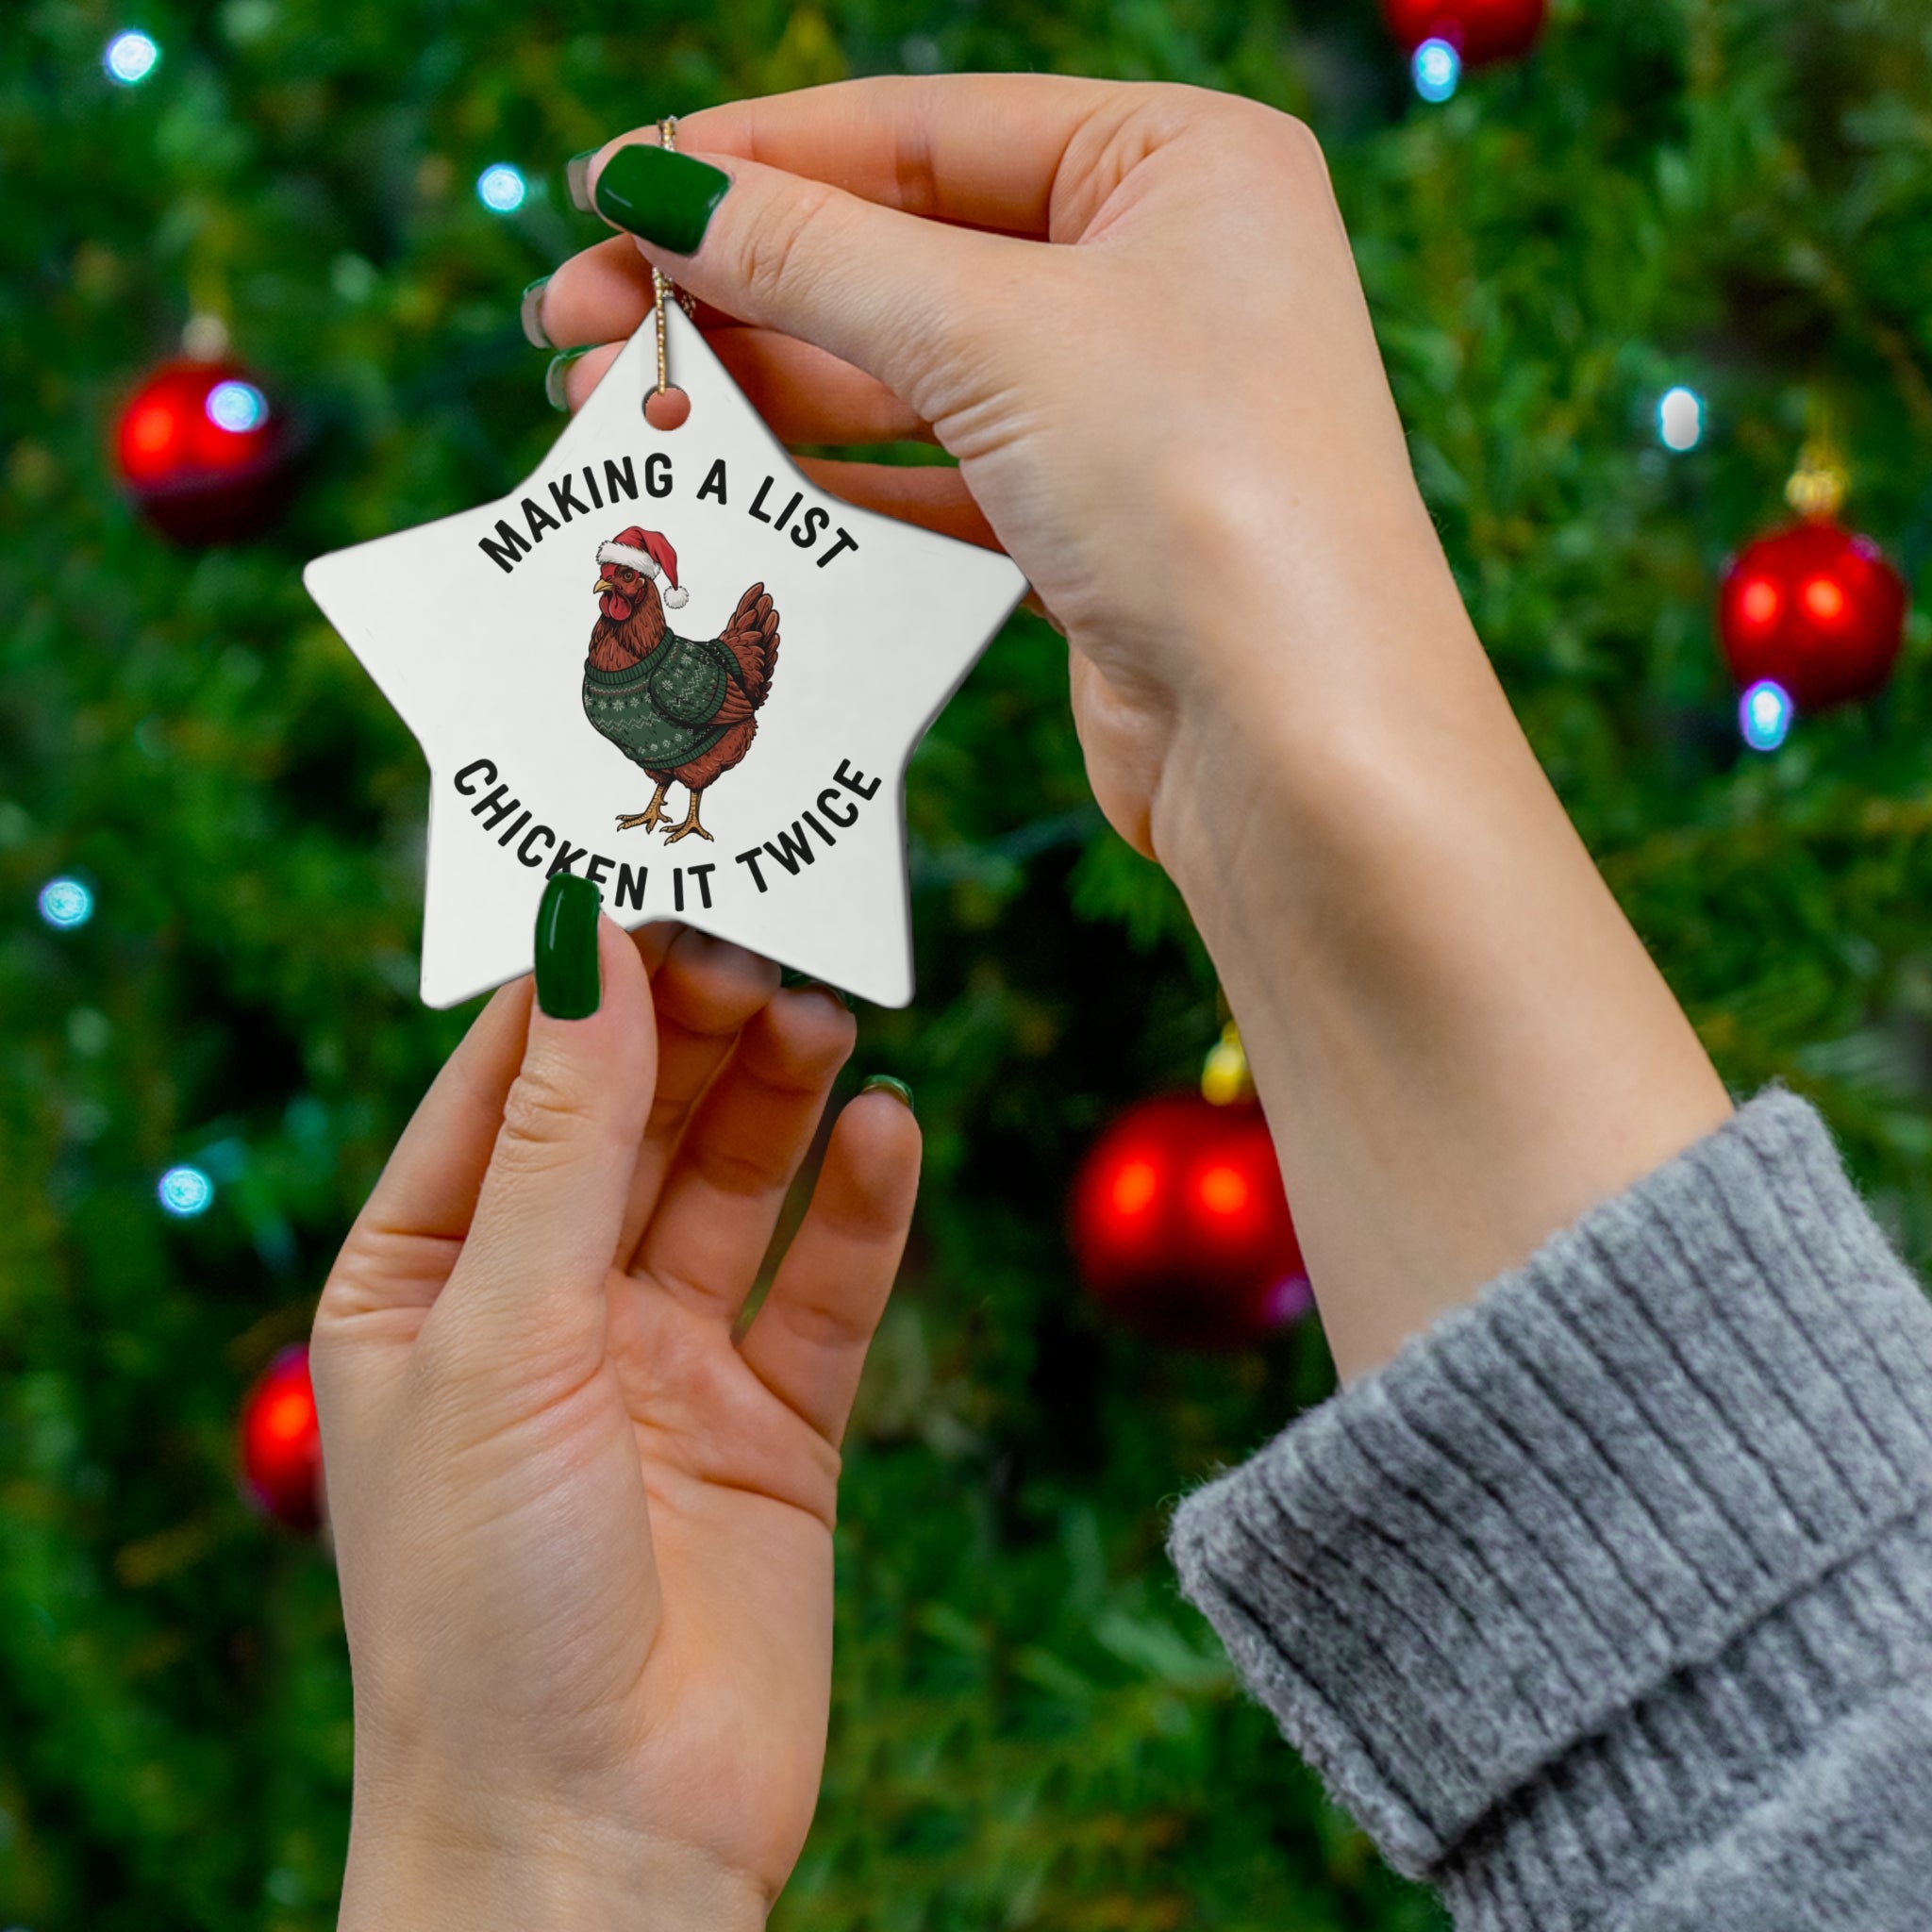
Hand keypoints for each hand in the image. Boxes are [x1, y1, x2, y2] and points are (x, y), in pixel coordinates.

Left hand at [311, 919, 918, 1929]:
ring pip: (733, 1185)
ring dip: (778, 1097)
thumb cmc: (484, 1602)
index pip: (504, 1088)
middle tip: (763, 940)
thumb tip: (585, 948)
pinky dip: (861, 1208)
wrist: (595, 1840)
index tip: (648, 884)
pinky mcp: (774, 1427)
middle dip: (691, 1029)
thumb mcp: (500, 1336)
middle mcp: (545, 1311)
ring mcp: (665, 1367)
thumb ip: (559, 1141)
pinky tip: (890, 1131)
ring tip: (825, 1013)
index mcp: (426, 1283)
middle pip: (631, 1121)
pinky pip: (824, 1288)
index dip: (576, 985)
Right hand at [536, 75, 1436, 861]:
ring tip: (621, 409)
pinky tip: (732, 484)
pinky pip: (936, 477)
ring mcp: (1130, 406)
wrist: (1300, 742)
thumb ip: (814, 255)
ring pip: (908, 373)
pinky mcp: (1096, 528)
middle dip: (735, 287)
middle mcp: (1163, 272)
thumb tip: (653, 189)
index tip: (608, 191)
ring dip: (763, 390)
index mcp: (1179, 163)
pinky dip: (832, 481)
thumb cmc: (1200, 491)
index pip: (921, 130)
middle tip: (576, 321)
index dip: (752, 159)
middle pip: (901, 251)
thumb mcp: (993, 333)